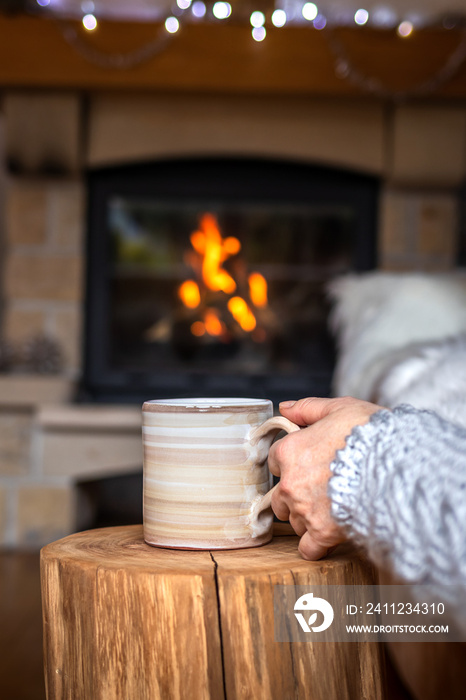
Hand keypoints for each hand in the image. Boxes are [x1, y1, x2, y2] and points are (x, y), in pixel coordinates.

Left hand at [268, 396, 381, 560]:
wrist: (397, 464)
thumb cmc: (370, 434)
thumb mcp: (340, 408)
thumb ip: (308, 408)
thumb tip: (285, 408)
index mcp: (289, 451)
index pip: (276, 461)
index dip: (294, 462)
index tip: (311, 464)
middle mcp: (290, 482)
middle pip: (280, 496)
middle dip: (296, 495)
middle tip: (323, 489)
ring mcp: (304, 510)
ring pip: (295, 521)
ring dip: (308, 518)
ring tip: (334, 509)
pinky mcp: (323, 534)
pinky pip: (308, 549)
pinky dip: (316, 546)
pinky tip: (329, 537)